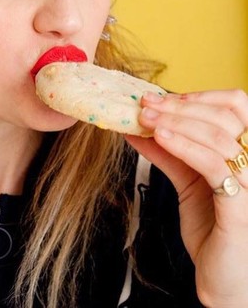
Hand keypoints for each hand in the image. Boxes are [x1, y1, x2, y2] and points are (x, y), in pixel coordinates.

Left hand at [126, 89, 247, 307]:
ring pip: (218, 136)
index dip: (199, 96)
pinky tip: (159, 138)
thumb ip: (168, 152)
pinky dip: (184, 146)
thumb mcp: (188, 181)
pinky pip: (213, 166)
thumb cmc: (213, 228)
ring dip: (176, 122)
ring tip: (145, 118)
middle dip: (180, 105)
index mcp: (247, 152)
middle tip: (145, 103)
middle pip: (225, 116)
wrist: (224, 278)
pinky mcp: (240, 208)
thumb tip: (137, 127)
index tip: (162, 98)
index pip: (236, 105)